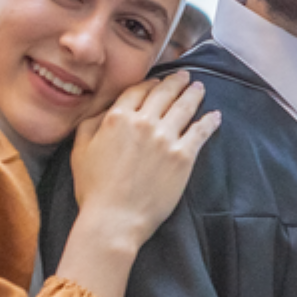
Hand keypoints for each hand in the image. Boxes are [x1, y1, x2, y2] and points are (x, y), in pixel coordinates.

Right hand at [68, 71, 220, 249]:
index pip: (138, 91)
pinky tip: (215, 115)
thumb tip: (105, 110)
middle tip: (185, 76)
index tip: (158, 82)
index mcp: (117, 118)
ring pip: (184, 107)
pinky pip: (200, 131)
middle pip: (164, 93)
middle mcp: (143, 122)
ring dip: (193, 94)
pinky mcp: (183, 156)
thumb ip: (91, 124)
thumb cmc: (94, 189)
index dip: (150, 84)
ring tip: (199, 88)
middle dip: (176, 82)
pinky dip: (209, 121)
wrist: (114, 219)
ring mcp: (165, 138)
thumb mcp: (80, 150)